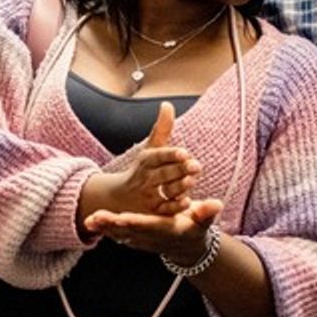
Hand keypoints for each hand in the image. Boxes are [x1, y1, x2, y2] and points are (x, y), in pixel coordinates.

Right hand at [78, 102, 201, 225]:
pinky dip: (174, 206)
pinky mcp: (153, 212)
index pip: (157, 156)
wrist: (120, 199)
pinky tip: (187, 202)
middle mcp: (146, 178)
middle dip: (178, 170)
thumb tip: (167, 104)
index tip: (184, 152)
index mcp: (146, 160)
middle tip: (196, 166)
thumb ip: (162, 129)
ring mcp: (148, 196)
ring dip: (178, 187)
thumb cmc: (143, 169)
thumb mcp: (151, 149)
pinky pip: (164, 209)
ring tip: (192, 181)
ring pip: (163, 191)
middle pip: (162, 174)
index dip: (170, 154)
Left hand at [83, 198, 224, 262]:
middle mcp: (151, 237)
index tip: (122, 217)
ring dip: (104, 228)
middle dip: (111, 225)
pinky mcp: (135, 239)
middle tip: (95, 218)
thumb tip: (215, 204)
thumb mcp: (203, 221)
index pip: (149, 225)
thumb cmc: (196, 229)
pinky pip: (118, 235)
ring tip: (88, 221)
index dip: (135, 222)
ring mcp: (141, 240)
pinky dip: (104, 230)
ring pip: (119, 234)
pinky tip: (89, 223)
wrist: (187, 248)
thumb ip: (207, 213)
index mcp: (167, 229)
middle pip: (128, 231)